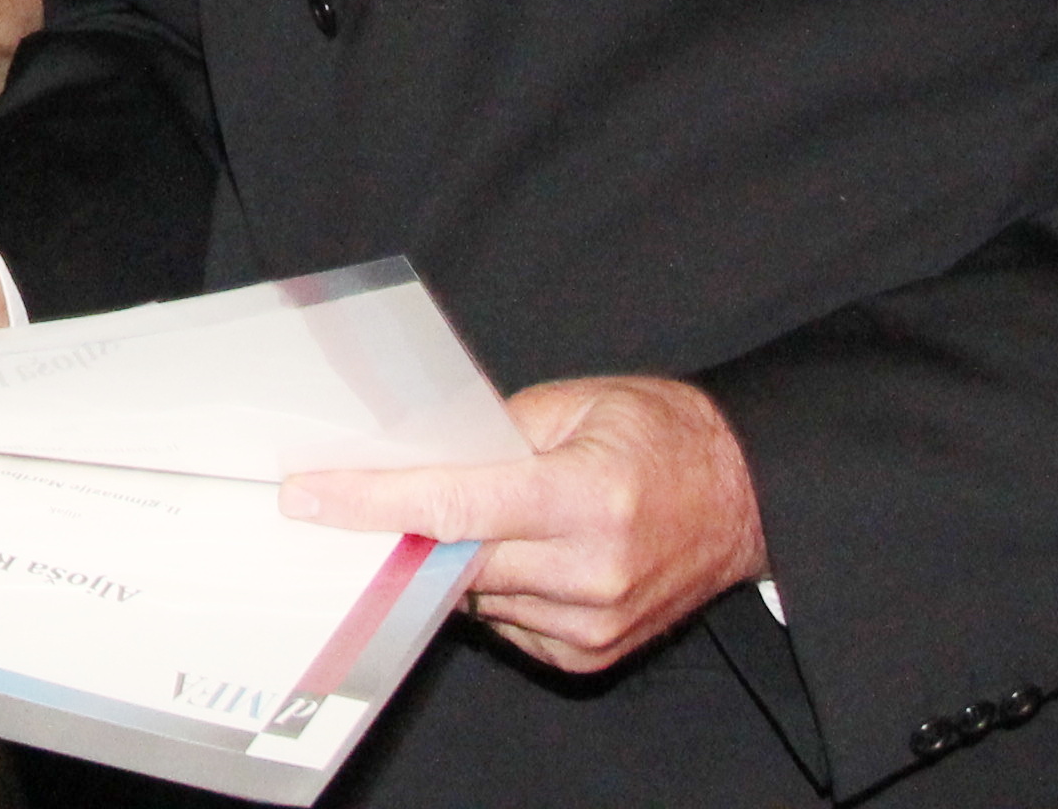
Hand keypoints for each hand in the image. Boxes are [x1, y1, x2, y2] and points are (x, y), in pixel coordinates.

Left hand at [278, 375, 765, 678]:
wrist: (746, 497)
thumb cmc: (664, 437)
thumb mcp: (577, 404)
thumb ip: (492, 434)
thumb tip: (414, 457)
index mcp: (585, 497)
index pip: (453, 507)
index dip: (373, 504)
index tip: (310, 498)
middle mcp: (590, 570)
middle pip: (454, 559)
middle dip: (404, 532)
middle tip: (360, 502)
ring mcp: (592, 622)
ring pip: (474, 596)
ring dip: (457, 559)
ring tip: (489, 515)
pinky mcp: (591, 653)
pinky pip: (506, 624)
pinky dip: (495, 589)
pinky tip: (523, 555)